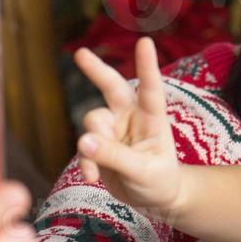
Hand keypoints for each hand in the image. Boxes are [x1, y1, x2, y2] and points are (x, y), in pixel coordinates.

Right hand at [72, 37, 183, 220]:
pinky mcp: (99, 145)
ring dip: (91, 144)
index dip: (147, 66)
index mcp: (153, 118)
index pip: (150, 89)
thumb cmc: (159, 181)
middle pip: (112, 87)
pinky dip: (85, 162)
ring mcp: (114, 129)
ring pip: (92, 122)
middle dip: (96, 70)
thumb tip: (84, 141)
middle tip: (80, 53)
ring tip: (96, 169)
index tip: (145, 42)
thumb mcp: (143, 172)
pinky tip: (92, 177)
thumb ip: (115, 156)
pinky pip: (84, 147)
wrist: (154, 199)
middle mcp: (131, 117)